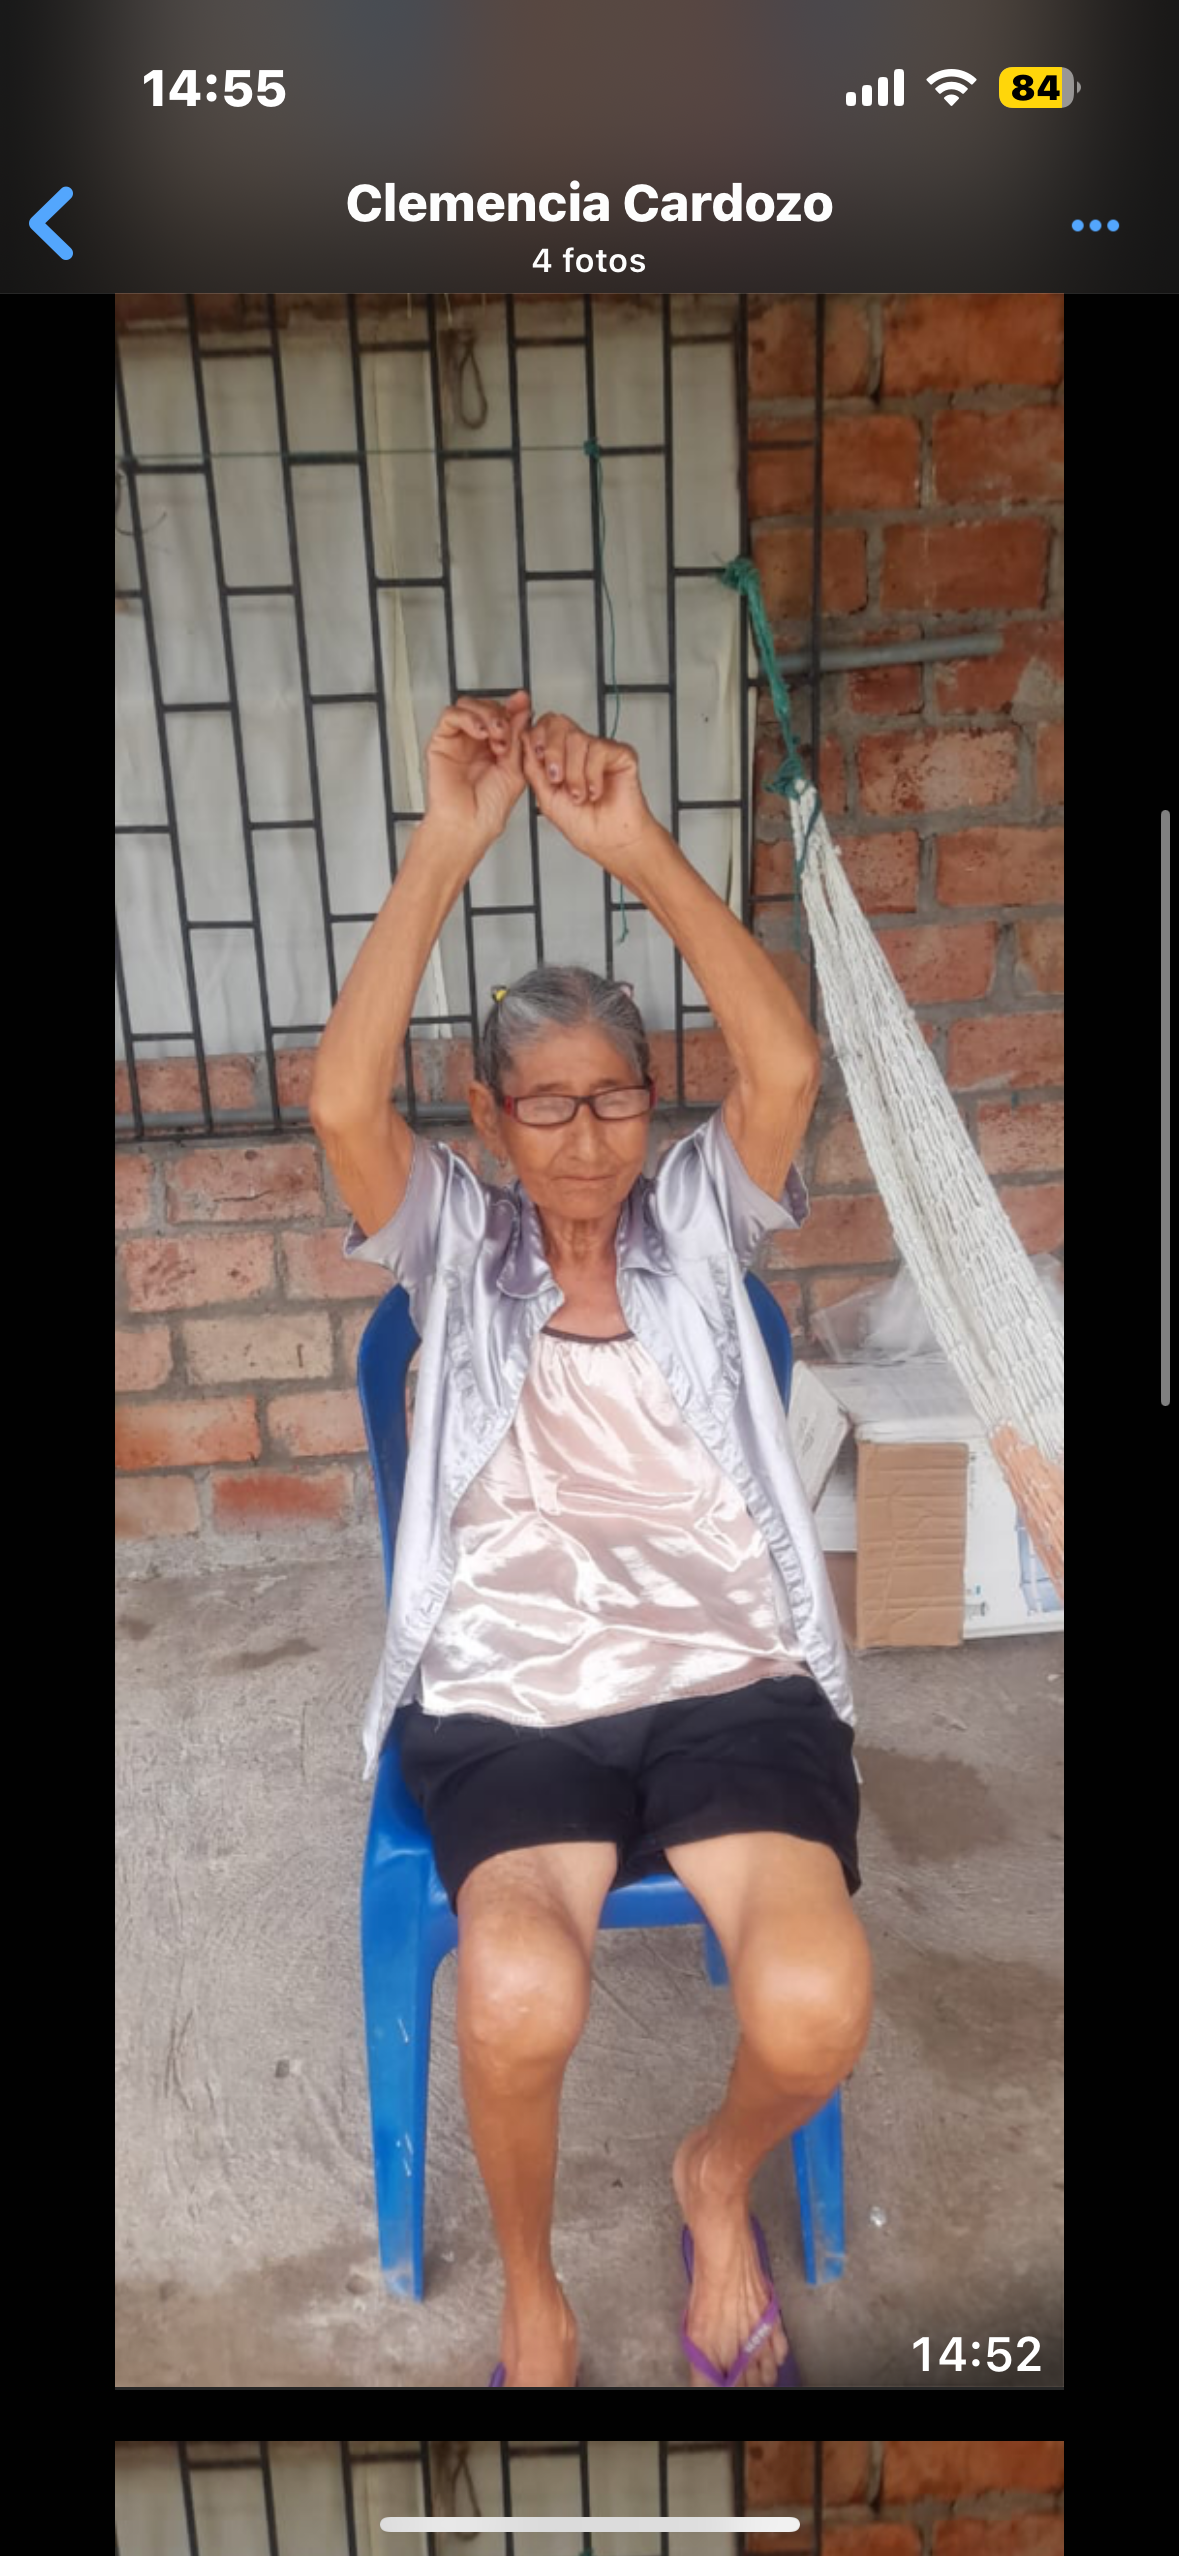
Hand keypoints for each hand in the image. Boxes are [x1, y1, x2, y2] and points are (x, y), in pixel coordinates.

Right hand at [424, 690, 530, 849]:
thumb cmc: (488, 809)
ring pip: (469, 705)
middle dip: (501, 715)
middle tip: (507, 735)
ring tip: (495, 736)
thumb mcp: (515, 769)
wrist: (468, 825)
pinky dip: (467, 717)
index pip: (504, 716)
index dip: (513, 707)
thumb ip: (518, 737)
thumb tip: (524, 709)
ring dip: (486, 715)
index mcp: (496, 748)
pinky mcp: (441, 742)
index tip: (523, 702)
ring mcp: (458, 741)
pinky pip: (450, 715)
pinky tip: (479, 733)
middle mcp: (477, 743)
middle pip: (486, 706)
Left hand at [522, 712, 655, 879]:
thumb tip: (522, 739)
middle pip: (558, 723)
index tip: (537, 757)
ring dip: (574, 773)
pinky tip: (596, 791)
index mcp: (561, 757)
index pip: (545, 727)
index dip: (537, 736)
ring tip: (580, 795)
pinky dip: (593, 775)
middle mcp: (580, 750)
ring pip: (577, 739)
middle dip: (552, 752)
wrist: (609, 842)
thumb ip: (533, 767)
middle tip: (556, 779)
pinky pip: (599, 749)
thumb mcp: (546, 797)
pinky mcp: (620, 753)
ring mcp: (600, 750)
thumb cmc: (584, 825)